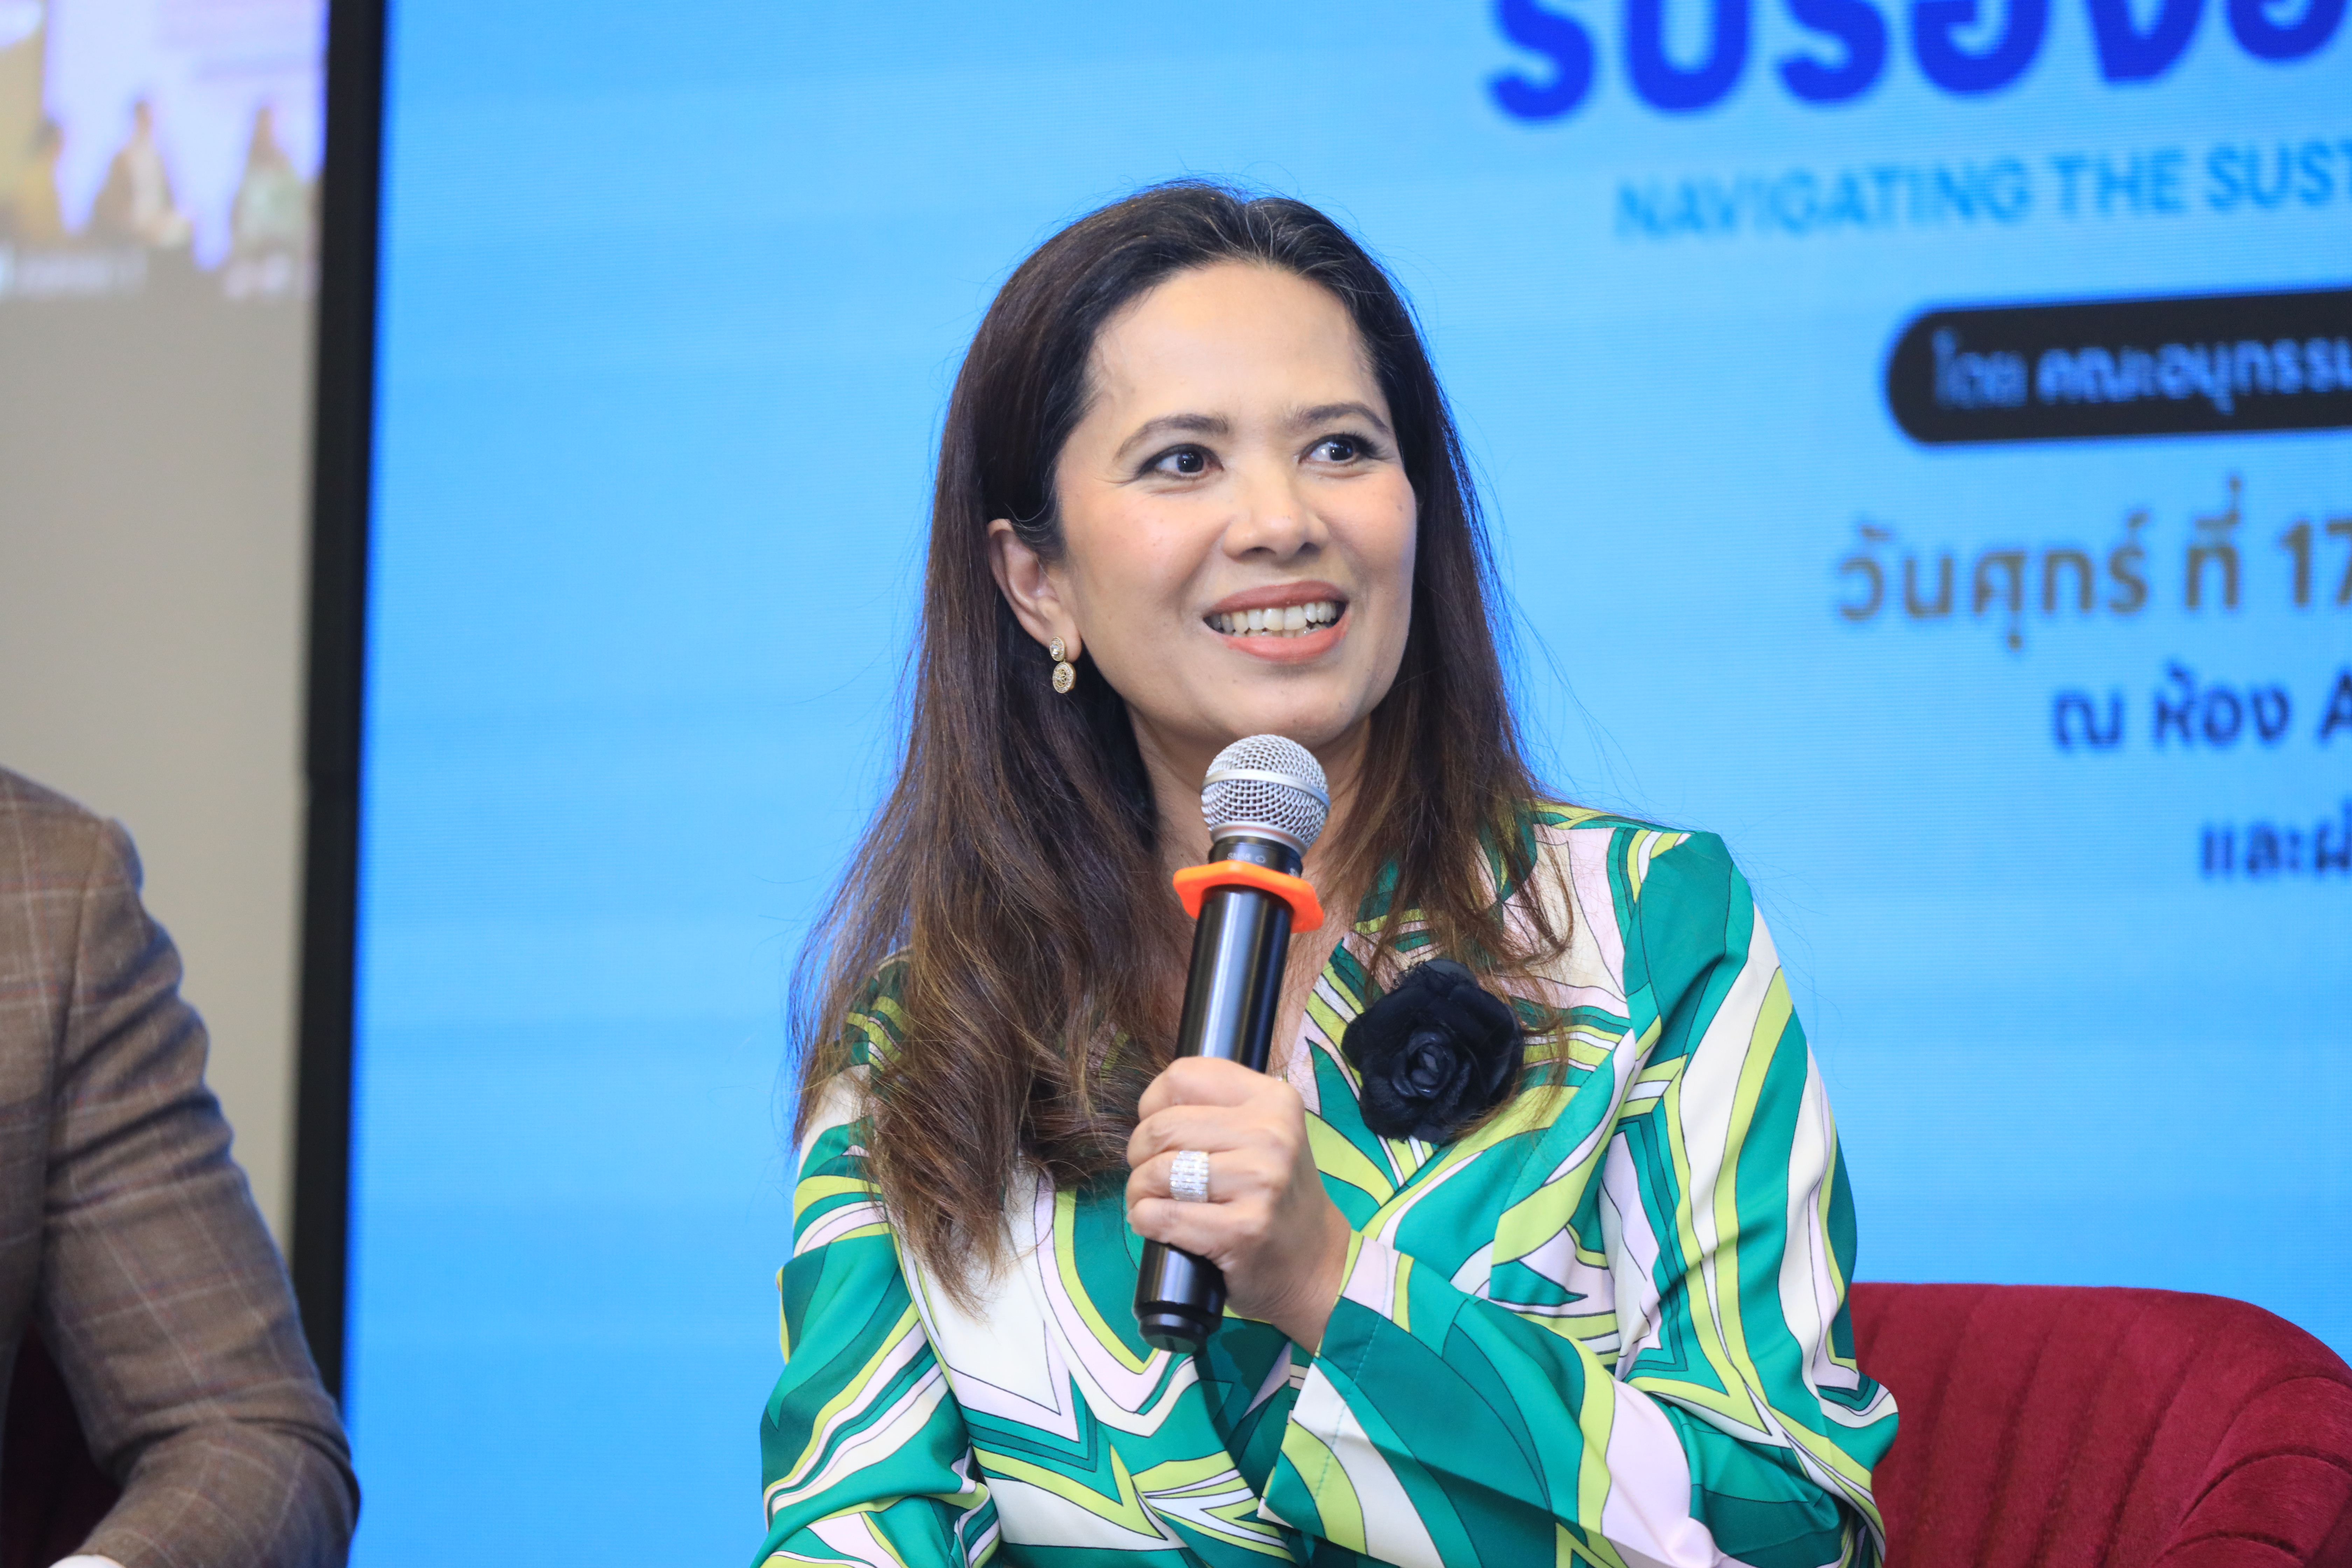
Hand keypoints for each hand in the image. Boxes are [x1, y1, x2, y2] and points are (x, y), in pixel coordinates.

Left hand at [1126, 1056, 1351, 1350]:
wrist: (1315, 1262)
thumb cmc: (1273, 1195)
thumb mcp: (1262, 1134)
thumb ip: (1215, 1111)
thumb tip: (1149, 1112)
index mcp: (1272, 1099)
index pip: (1182, 1076)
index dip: (1153, 1105)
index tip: (1161, 1133)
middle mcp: (1271, 1134)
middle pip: (1161, 1126)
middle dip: (1140, 1155)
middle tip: (1151, 1176)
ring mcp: (1259, 1182)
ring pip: (1156, 1171)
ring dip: (1140, 1192)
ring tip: (1154, 1202)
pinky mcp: (1242, 1230)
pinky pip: (1160, 1216)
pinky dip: (1145, 1222)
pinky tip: (1160, 1227)